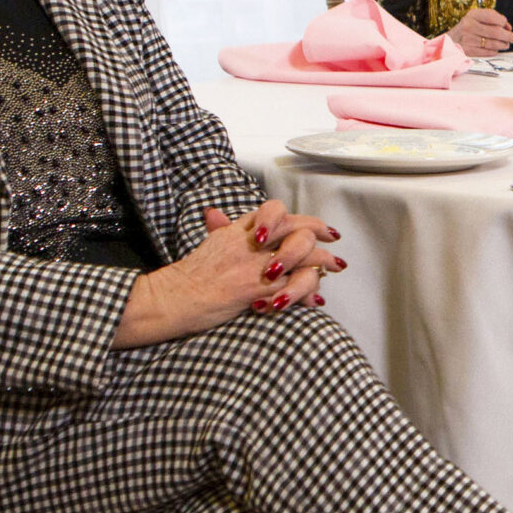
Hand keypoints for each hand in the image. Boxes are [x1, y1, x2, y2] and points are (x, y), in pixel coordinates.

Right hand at [112, 201, 343, 348]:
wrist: (175, 297)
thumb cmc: (191, 275)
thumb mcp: (207, 243)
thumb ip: (221, 228)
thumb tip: (214, 213)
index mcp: (239, 228)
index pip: (279, 211)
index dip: (306, 219)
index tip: (324, 231)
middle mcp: (249, 243)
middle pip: (296, 231)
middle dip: (322, 244)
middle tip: (336, 257)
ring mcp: (254, 265)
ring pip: (301, 258)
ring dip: (319, 268)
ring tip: (330, 275)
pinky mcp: (255, 289)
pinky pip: (291, 287)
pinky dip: (306, 294)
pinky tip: (313, 301)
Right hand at [451, 7, 512, 56]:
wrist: (450, 41)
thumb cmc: (468, 29)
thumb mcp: (477, 18)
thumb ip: (493, 19)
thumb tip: (508, 27)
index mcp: (472, 15)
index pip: (492, 17)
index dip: (503, 22)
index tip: (507, 26)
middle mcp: (469, 26)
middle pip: (495, 31)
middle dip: (508, 36)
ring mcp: (468, 39)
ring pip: (493, 43)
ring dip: (503, 45)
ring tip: (505, 44)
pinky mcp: (469, 50)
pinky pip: (487, 52)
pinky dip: (494, 51)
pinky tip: (495, 49)